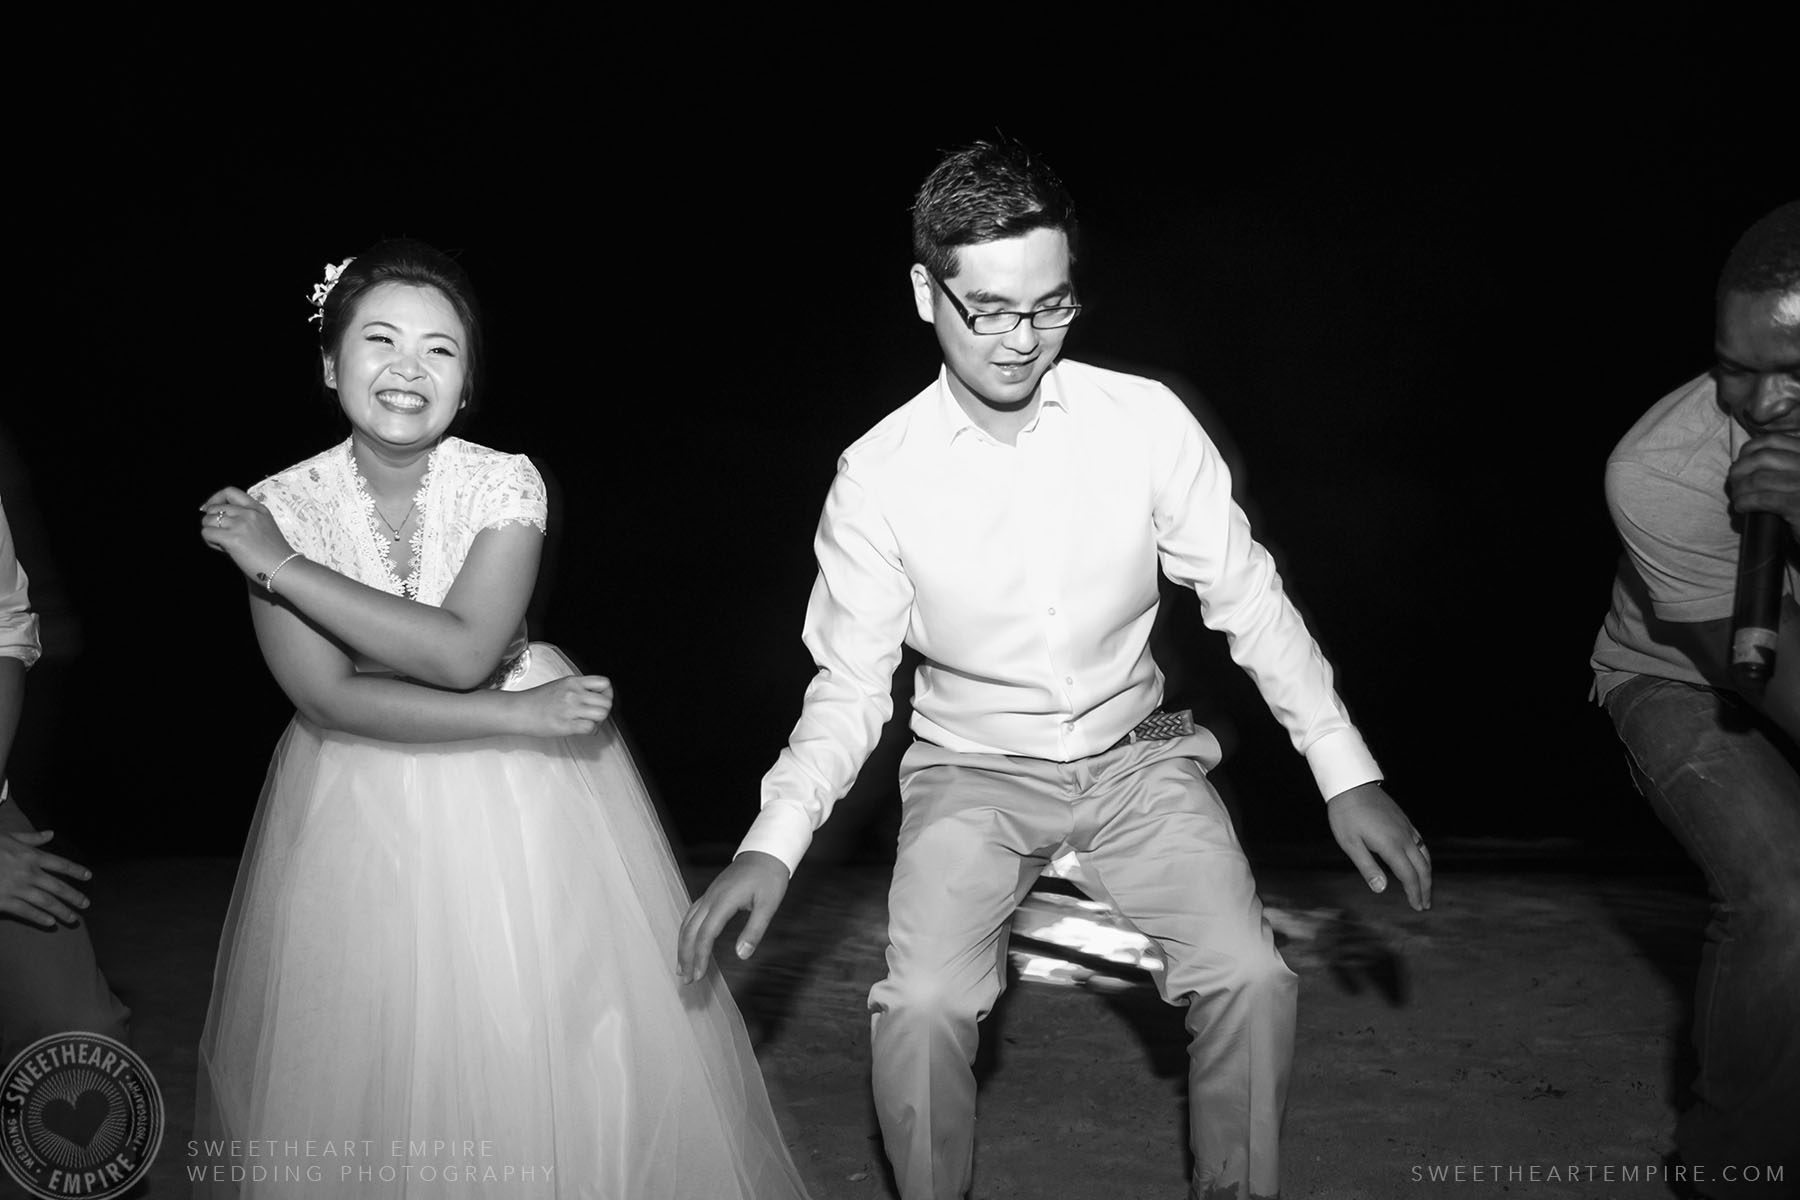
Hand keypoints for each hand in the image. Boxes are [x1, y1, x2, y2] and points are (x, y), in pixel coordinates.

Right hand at [0, 828, 92, 926]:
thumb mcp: (9, 837)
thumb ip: (31, 838)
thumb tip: (51, 834)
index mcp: (30, 855)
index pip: (60, 864)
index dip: (76, 871)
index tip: (88, 877)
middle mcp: (28, 872)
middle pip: (58, 886)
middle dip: (74, 896)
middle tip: (86, 904)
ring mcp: (16, 888)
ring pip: (46, 902)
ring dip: (62, 911)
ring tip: (73, 919)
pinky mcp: (4, 901)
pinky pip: (25, 911)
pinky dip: (39, 917)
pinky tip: (50, 923)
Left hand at [198, 486, 295, 580]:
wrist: (284, 568)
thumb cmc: (275, 555)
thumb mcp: (265, 527)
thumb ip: (246, 520)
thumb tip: (220, 520)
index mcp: (259, 509)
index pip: (230, 492)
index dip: (215, 499)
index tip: (210, 509)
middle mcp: (249, 513)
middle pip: (214, 507)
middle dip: (212, 521)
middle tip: (220, 534)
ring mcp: (241, 524)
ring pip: (207, 520)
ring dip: (210, 532)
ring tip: (222, 543)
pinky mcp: (233, 538)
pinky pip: (207, 533)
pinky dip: (210, 541)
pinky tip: (223, 549)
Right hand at [510, 675, 613, 737]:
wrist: (518, 710)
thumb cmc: (537, 700)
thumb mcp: (560, 685)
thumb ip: (578, 688)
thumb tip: (595, 697)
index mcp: (573, 682)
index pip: (604, 683)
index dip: (607, 693)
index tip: (601, 700)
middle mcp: (574, 693)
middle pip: (606, 702)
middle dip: (604, 710)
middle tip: (595, 715)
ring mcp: (570, 709)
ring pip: (602, 714)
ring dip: (599, 721)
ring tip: (590, 722)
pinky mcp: (566, 725)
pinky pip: (591, 728)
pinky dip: (591, 731)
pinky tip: (584, 730)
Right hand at [677, 851, 789, 983]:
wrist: (766, 852)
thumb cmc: (770, 878)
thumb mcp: (769, 905)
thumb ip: (755, 930)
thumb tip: (742, 955)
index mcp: (724, 901)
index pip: (706, 934)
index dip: (700, 956)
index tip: (698, 976)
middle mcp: (711, 898)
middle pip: (690, 930)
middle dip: (686, 956)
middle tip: (686, 980)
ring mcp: (709, 895)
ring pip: (687, 922)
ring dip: (682, 946)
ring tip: (681, 967)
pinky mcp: (710, 894)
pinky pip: (692, 915)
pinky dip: (686, 932)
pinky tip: (687, 942)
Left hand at [1326, 783, 1430, 911]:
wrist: (1351, 785)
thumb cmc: (1346, 815)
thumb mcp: (1350, 844)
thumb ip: (1367, 867)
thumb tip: (1381, 889)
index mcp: (1391, 846)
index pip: (1409, 876)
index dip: (1414, 893)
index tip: (1417, 906)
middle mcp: (1404, 837)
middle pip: (1422, 868)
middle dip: (1426, 888)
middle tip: (1425, 905)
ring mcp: (1406, 827)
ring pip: (1425, 855)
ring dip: (1428, 874)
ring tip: (1426, 888)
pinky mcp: (1404, 821)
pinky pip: (1421, 842)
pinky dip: (1425, 857)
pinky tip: (1421, 861)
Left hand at [1729, 433, 1799, 540]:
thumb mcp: (1797, 474)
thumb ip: (1784, 459)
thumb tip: (1747, 453)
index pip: (1772, 440)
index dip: (1748, 450)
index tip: (1739, 462)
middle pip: (1762, 457)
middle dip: (1740, 469)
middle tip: (1734, 483)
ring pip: (1758, 479)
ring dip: (1739, 489)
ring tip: (1737, 499)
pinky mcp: (1798, 506)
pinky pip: (1762, 499)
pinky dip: (1745, 502)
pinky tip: (1742, 508)